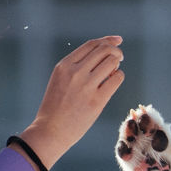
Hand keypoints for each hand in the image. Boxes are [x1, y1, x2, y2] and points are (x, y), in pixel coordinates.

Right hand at [12, 36, 124, 170]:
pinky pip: (116, 79)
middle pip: (104, 50)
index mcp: (64, 65)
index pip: (91, 44)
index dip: (107, 40)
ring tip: (114, 70)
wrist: (51, 130)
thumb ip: (78, 66)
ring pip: (112, 62)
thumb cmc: (57, 106)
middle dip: (115, 51)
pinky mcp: (97, 100)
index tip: (117, 40)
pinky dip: (119, 76)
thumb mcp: (60, 79)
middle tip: (119, 57)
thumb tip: (107, 55)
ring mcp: (86, 86)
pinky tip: (114, 80)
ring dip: (117, 63)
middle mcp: (75, 72)